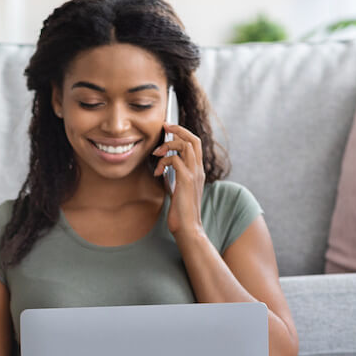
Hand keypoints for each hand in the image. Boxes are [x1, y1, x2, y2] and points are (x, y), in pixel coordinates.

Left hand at [153, 123, 205, 237]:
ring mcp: (194, 175)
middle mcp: (198, 170)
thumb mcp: (176, 191)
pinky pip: (175, 161)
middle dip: (178, 129)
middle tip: (164, 127)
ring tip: (157, 155)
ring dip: (168, 146)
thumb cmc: (181, 212)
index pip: (195, 144)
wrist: (188, 228)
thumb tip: (162, 171)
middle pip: (194, 139)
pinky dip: (164, 162)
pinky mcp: (187, 181)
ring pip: (186, 146)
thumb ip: (173, 179)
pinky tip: (157, 173)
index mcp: (197, 171)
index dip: (182, 133)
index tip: (168, 128)